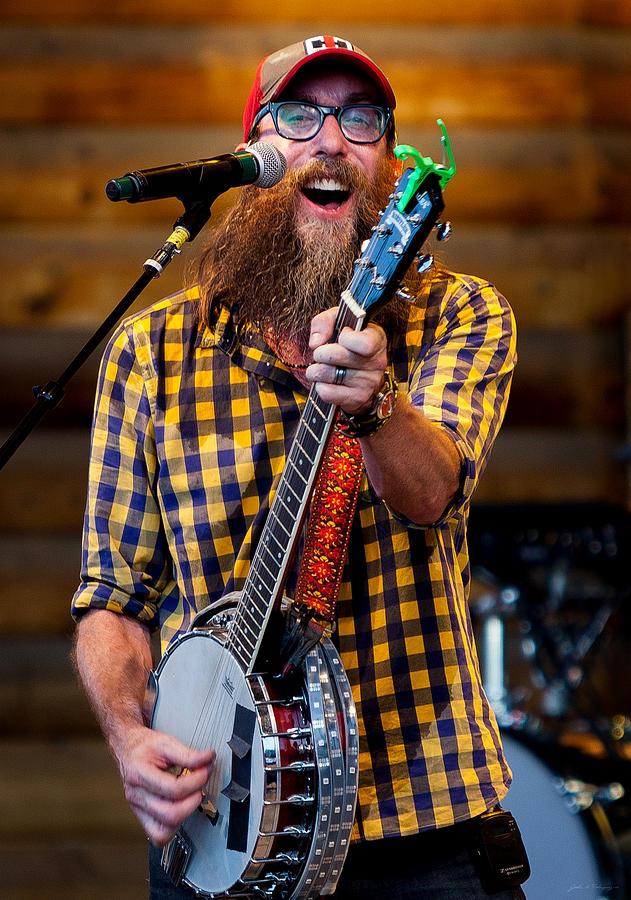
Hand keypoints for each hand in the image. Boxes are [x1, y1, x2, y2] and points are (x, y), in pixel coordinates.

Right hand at [117, 725, 214, 846]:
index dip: (196, 781)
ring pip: (163, 831)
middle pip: (170, 814)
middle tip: (201, 785)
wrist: (128, 749)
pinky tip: (180, 808)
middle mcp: (136, 795)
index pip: (173, 789)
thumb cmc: (145, 747)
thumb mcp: (166, 743)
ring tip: (191, 796)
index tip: (206, 770)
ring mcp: (137, 808)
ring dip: (185, 815)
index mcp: (139, 773)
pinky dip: (173, 827)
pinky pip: (158, 836)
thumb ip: (188, 753)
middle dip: (193, 800)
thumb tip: (208, 758)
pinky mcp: (141, 817)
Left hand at [306, 307, 387, 414]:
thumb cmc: (348, 344)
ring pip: (329, 374)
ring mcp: (369, 383)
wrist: (359, 374)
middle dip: (320, 353)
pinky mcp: (358, 399)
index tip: (341, 336)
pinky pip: (328, 393)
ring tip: (319, 368)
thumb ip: (324, 322)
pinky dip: (320, 386)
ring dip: (316, 370)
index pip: (363, 343)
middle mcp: (377, 362)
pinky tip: (325, 382)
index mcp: (377, 339)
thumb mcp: (339, 322)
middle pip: (337, 356)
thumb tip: (316, 342)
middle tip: (320, 353)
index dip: (345, 338)